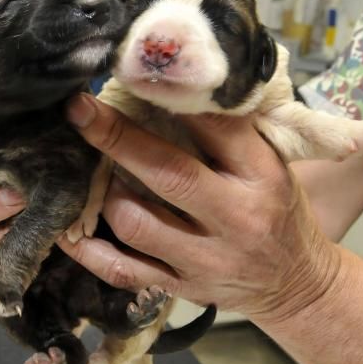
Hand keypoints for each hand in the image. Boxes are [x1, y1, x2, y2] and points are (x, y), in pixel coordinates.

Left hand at [57, 93, 340, 319]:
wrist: (298, 284)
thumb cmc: (279, 210)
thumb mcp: (272, 165)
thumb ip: (230, 133)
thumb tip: (169, 85)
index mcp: (263, 177)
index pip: (219, 129)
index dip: (173, 99)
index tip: (132, 73)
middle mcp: (236, 219)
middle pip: (169, 174)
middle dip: (116, 137)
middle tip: (78, 109)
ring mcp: (206, 260)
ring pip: (136, 224)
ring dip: (102, 193)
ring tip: (84, 167)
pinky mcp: (181, 289)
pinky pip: (122, 270)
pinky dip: (87, 249)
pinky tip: (64, 226)